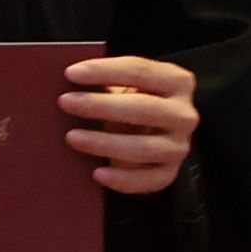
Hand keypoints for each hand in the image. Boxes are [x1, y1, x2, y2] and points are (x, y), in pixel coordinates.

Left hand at [63, 54, 200, 195]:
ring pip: (143, 147)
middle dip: (100, 105)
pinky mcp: (170, 172)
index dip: (104, 71)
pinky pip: (148, 180)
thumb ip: (107, 79)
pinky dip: (122, 179)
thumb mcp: (127, 85)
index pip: (140, 71)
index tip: (71, 73)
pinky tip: (97, 173)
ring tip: (72, 137)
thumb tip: (70, 79)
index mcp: (178, 81)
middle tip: (66, 102)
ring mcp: (179, 146)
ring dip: (104, 143)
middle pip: (142, 108)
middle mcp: (184, 114)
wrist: (156, 133)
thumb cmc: (134, 102)